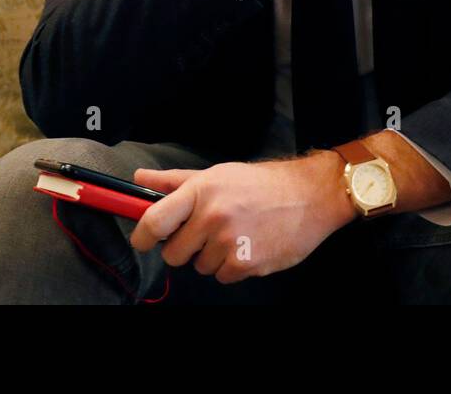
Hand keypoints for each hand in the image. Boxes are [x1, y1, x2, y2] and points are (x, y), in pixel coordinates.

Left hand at [128, 155, 351, 284]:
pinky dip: (232, 267)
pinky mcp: (246, 263)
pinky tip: (249, 246)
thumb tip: (140, 178)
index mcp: (202, 191)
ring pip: (199, 267)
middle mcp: (212, 215)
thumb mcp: (219, 174)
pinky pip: (222, 277)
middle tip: (207, 233)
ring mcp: (229, 241)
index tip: (144, 240)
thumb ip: (176, 181)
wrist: (311, 196)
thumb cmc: (263, 184)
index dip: (142, 236)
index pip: (154, 221)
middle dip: (185, 247)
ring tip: (236, 235)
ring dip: (213, 257)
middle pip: (173, 253)